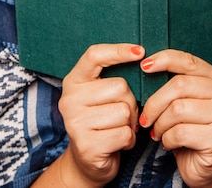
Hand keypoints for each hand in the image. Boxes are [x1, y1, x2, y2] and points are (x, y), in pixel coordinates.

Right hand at [57, 43, 144, 186]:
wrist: (87, 161)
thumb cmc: (101, 120)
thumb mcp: (99, 94)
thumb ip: (112, 77)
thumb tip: (142, 59)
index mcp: (73, 81)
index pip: (95, 56)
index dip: (118, 50)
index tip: (140, 52)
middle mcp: (70, 99)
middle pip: (120, 87)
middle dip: (130, 102)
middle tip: (121, 114)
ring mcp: (75, 123)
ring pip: (125, 111)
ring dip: (130, 123)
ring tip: (118, 128)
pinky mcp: (87, 146)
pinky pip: (125, 133)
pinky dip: (129, 140)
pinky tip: (118, 143)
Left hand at [139, 50, 211, 187]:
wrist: (205, 167)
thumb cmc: (189, 129)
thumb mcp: (182, 100)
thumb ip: (173, 83)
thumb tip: (145, 65)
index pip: (188, 61)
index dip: (164, 60)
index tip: (144, 66)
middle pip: (179, 85)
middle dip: (155, 103)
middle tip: (145, 118)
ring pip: (177, 109)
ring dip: (160, 123)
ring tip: (157, 132)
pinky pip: (180, 132)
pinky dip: (167, 139)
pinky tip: (168, 143)